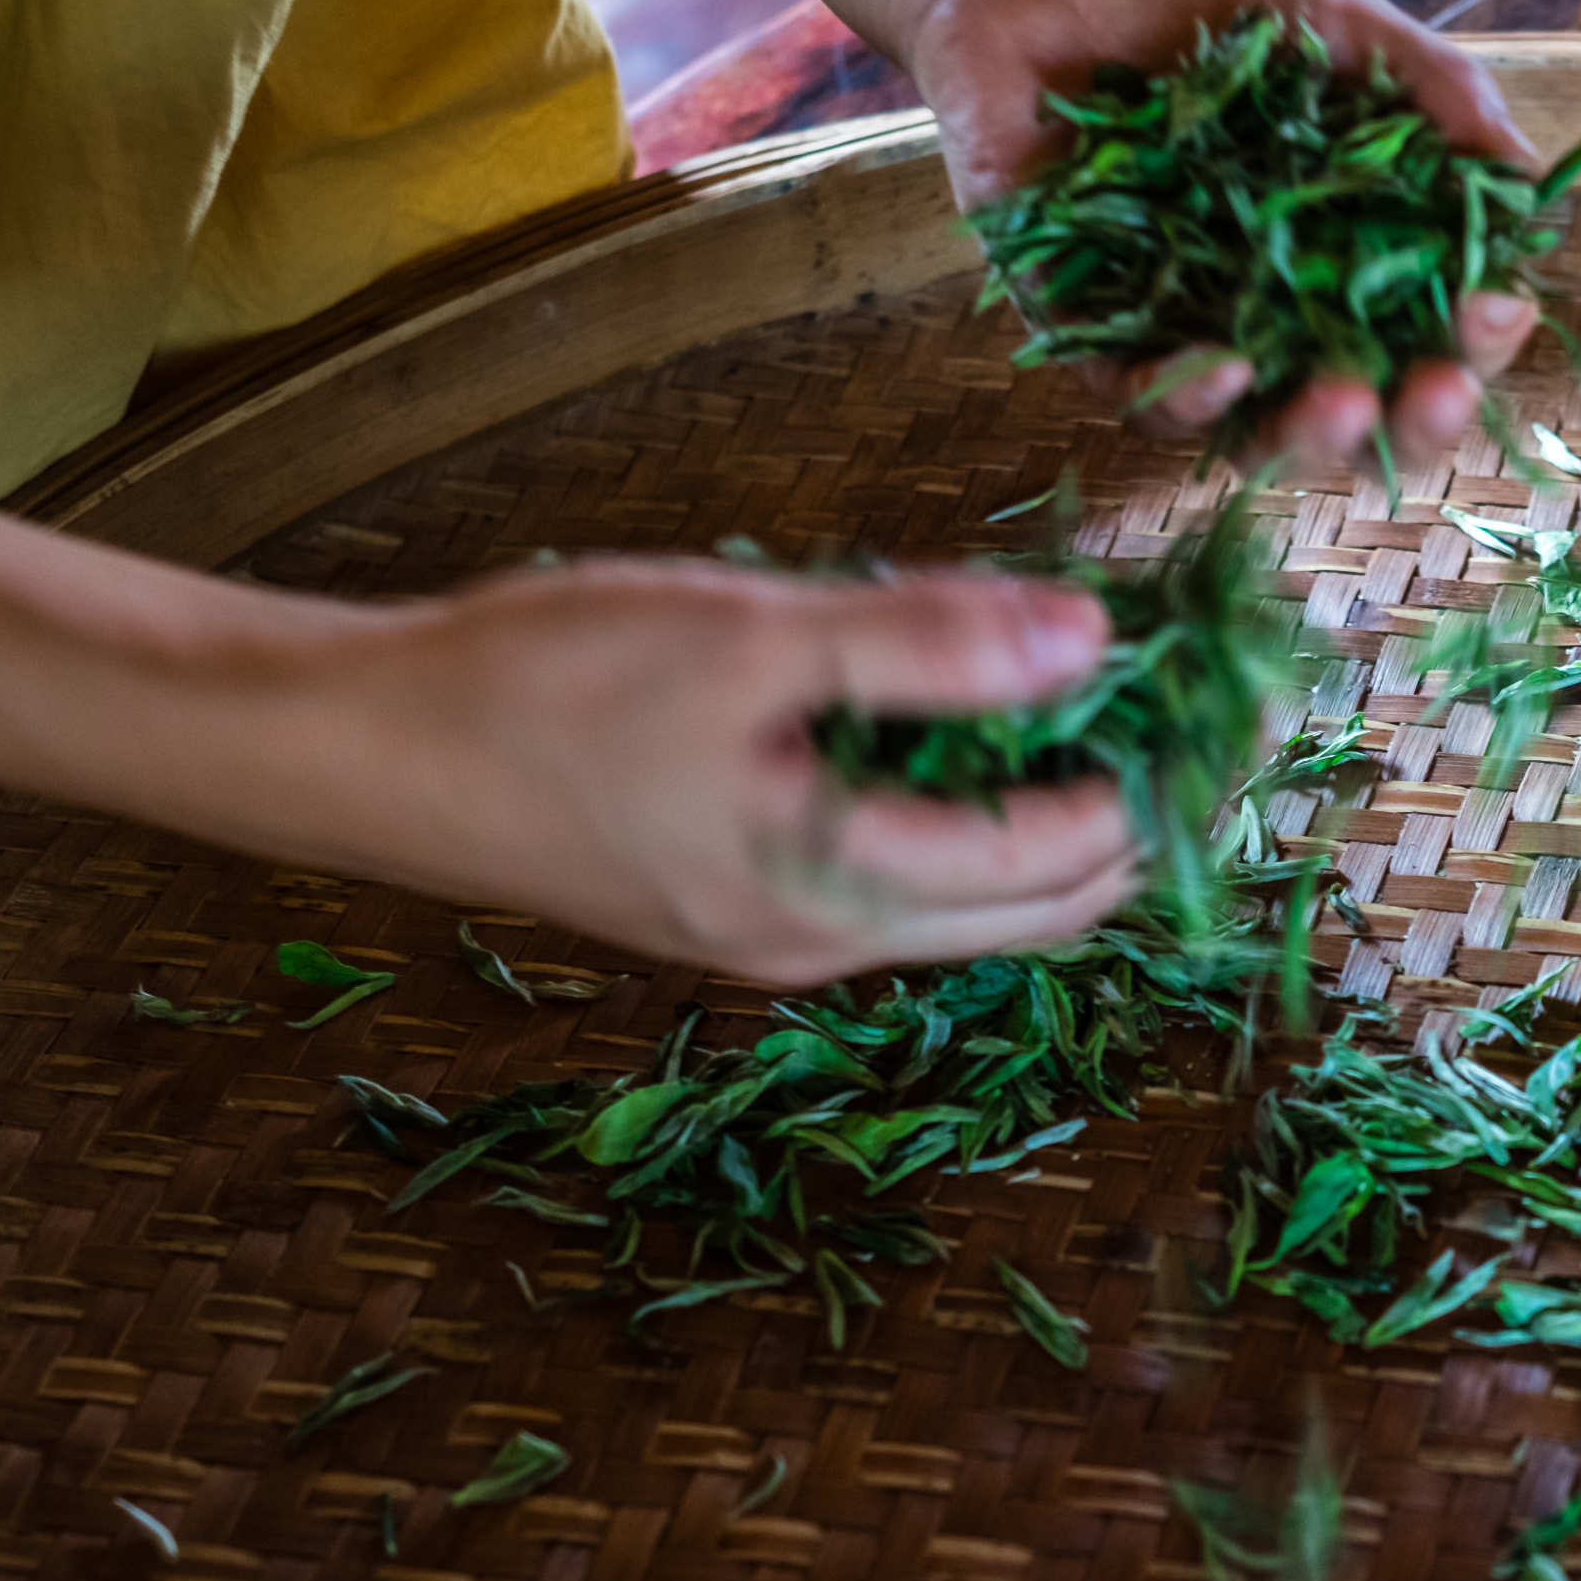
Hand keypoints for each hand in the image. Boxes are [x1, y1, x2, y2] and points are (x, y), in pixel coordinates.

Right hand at [275, 559, 1142, 983]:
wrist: (352, 746)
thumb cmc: (534, 685)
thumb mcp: (747, 638)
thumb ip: (922, 642)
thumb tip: (1089, 641)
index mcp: (834, 894)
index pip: (1057, 861)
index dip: (1157, 781)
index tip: (1229, 695)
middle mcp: (818, 941)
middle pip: (1034, 906)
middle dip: (1130, 817)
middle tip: (1199, 708)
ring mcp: (771, 927)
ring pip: (966, 890)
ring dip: (1050, 812)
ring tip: (1111, 700)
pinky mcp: (730, 891)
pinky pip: (895, 864)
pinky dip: (961, 803)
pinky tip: (967, 713)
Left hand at [885, 0, 1543, 472]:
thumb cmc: (1201, 4)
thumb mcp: (1336, 27)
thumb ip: (1432, 90)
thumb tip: (1528, 178)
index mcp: (1349, 258)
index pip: (1432, 333)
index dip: (1474, 342)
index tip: (1498, 311)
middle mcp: (1274, 315)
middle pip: (1361, 410)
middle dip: (1409, 419)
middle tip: (1433, 394)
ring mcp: (1184, 328)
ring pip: (1254, 425)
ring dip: (1305, 429)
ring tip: (1343, 402)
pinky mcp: (1084, 329)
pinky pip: (1137, 392)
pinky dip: (1184, 394)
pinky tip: (1225, 367)